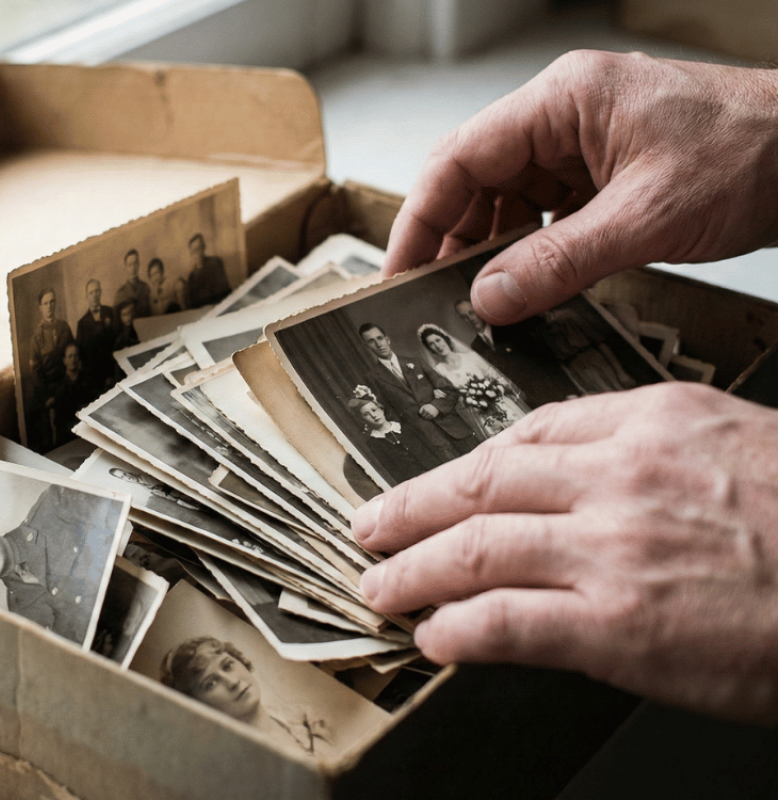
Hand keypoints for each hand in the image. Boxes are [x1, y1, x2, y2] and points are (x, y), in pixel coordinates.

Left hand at [353, 383, 777, 723]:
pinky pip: (506, 620)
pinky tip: (433, 635)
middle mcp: (619, 475)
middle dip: (411, 506)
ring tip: (379, 583)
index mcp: (651, 422)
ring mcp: (612, 548)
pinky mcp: (618, 625)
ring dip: (412, 568)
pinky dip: (458, 626)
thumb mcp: (735, 448)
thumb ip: (648, 458)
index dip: (467, 464)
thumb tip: (578, 488)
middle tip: (370, 523)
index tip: (439, 482)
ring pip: (475, 547)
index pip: (527, 432)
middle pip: (481, 482)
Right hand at [384, 50, 777, 323]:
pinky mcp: (599, 174)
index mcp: (562, 101)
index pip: (458, 158)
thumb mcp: (646, 218)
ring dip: (488, 251)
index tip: (399, 272)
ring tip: (477, 299)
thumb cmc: (754, 152)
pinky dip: (526, 251)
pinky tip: (523, 283)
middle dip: (449, 240)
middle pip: (473, 180)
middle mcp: (562, 117)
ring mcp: (580, 145)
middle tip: (430, 297)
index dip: (419, 219)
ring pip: (504, 201)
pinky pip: (541, 214)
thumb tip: (489, 298)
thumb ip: (557, 262)